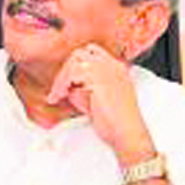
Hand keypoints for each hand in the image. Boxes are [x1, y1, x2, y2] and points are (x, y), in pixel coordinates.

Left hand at [46, 44, 155, 162]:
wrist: (127, 132)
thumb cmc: (116, 122)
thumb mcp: (99, 99)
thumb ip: (86, 87)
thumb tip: (69, 86)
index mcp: (117, 68)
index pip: (93, 52)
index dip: (77, 64)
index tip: (68, 81)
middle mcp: (113, 65)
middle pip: (81, 53)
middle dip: (66, 70)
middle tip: (59, 88)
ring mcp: (106, 69)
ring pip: (75, 61)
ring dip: (62, 78)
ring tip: (57, 94)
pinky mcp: (98, 78)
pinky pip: (72, 73)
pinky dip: (62, 84)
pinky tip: (59, 96)